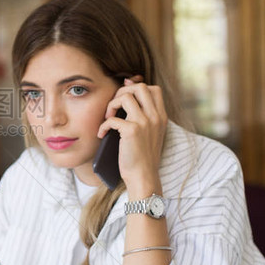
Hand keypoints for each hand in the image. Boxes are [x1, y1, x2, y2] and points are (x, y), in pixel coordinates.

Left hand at [97, 78, 166, 197]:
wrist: (143, 177)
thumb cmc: (142, 157)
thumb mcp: (150, 133)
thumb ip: (144, 116)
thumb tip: (128, 97)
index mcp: (161, 117)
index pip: (154, 89)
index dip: (137, 87)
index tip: (124, 95)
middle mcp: (155, 117)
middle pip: (140, 87)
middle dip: (123, 91)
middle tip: (114, 106)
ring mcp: (144, 122)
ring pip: (126, 96)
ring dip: (112, 104)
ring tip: (108, 117)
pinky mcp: (132, 131)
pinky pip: (112, 118)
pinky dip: (103, 125)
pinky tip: (102, 134)